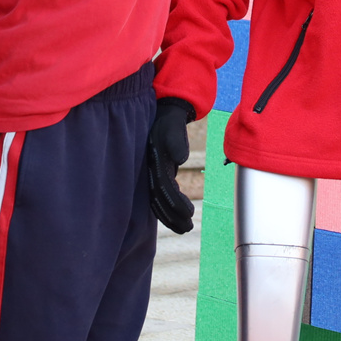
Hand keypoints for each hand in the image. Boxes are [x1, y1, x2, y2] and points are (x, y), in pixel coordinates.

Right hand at [145, 98, 196, 234]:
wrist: (164, 112)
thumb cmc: (169, 120)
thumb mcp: (173, 126)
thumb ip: (176, 140)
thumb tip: (181, 159)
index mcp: (154, 162)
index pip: (163, 189)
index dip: (174, 203)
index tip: (188, 214)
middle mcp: (152, 171)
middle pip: (159, 200)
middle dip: (172, 216)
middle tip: (188, 229)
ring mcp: (154, 173)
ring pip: (159, 200)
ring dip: (171, 216)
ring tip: (186, 228)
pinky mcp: (159, 172)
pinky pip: (163, 194)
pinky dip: (170, 206)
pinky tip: (181, 214)